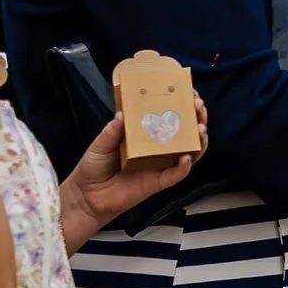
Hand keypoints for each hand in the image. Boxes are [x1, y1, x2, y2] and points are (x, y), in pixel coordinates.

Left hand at [57, 100, 208, 249]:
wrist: (86, 196)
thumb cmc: (93, 167)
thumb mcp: (100, 145)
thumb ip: (112, 131)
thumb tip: (121, 114)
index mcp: (145, 135)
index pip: (168, 116)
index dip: (181, 104)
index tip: (187, 91)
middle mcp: (157, 148)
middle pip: (185, 132)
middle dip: (196, 117)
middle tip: (198, 105)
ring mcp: (160, 165)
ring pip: (189, 151)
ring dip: (199, 140)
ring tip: (200, 128)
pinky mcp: (158, 182)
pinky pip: (177, 174)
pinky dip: (184, 166)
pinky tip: (186, 157)